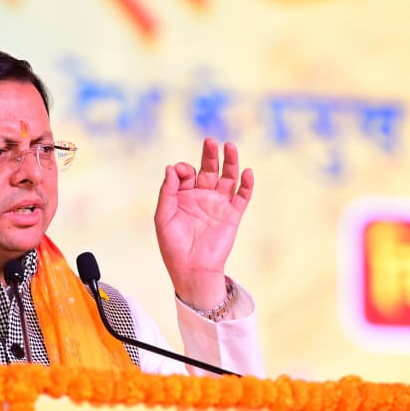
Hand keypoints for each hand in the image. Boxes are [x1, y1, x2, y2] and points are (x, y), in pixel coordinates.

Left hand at [154, 138, 253, 309]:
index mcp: (183, 197)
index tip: (182, 173)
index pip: (187, 173)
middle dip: (210, 155)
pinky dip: (246, 184)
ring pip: (228, 178)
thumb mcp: (163, 217)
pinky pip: (242, 197)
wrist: (191, 269)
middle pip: (209, 170)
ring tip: (230, 146)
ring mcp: (218, 205)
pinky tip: (246, 172)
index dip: (184, 169)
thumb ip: (167, 192)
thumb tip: (171, 167)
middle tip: (210, 141)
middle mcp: (202, 197)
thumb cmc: (173, 246)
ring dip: (230, 162)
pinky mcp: (232, 216)